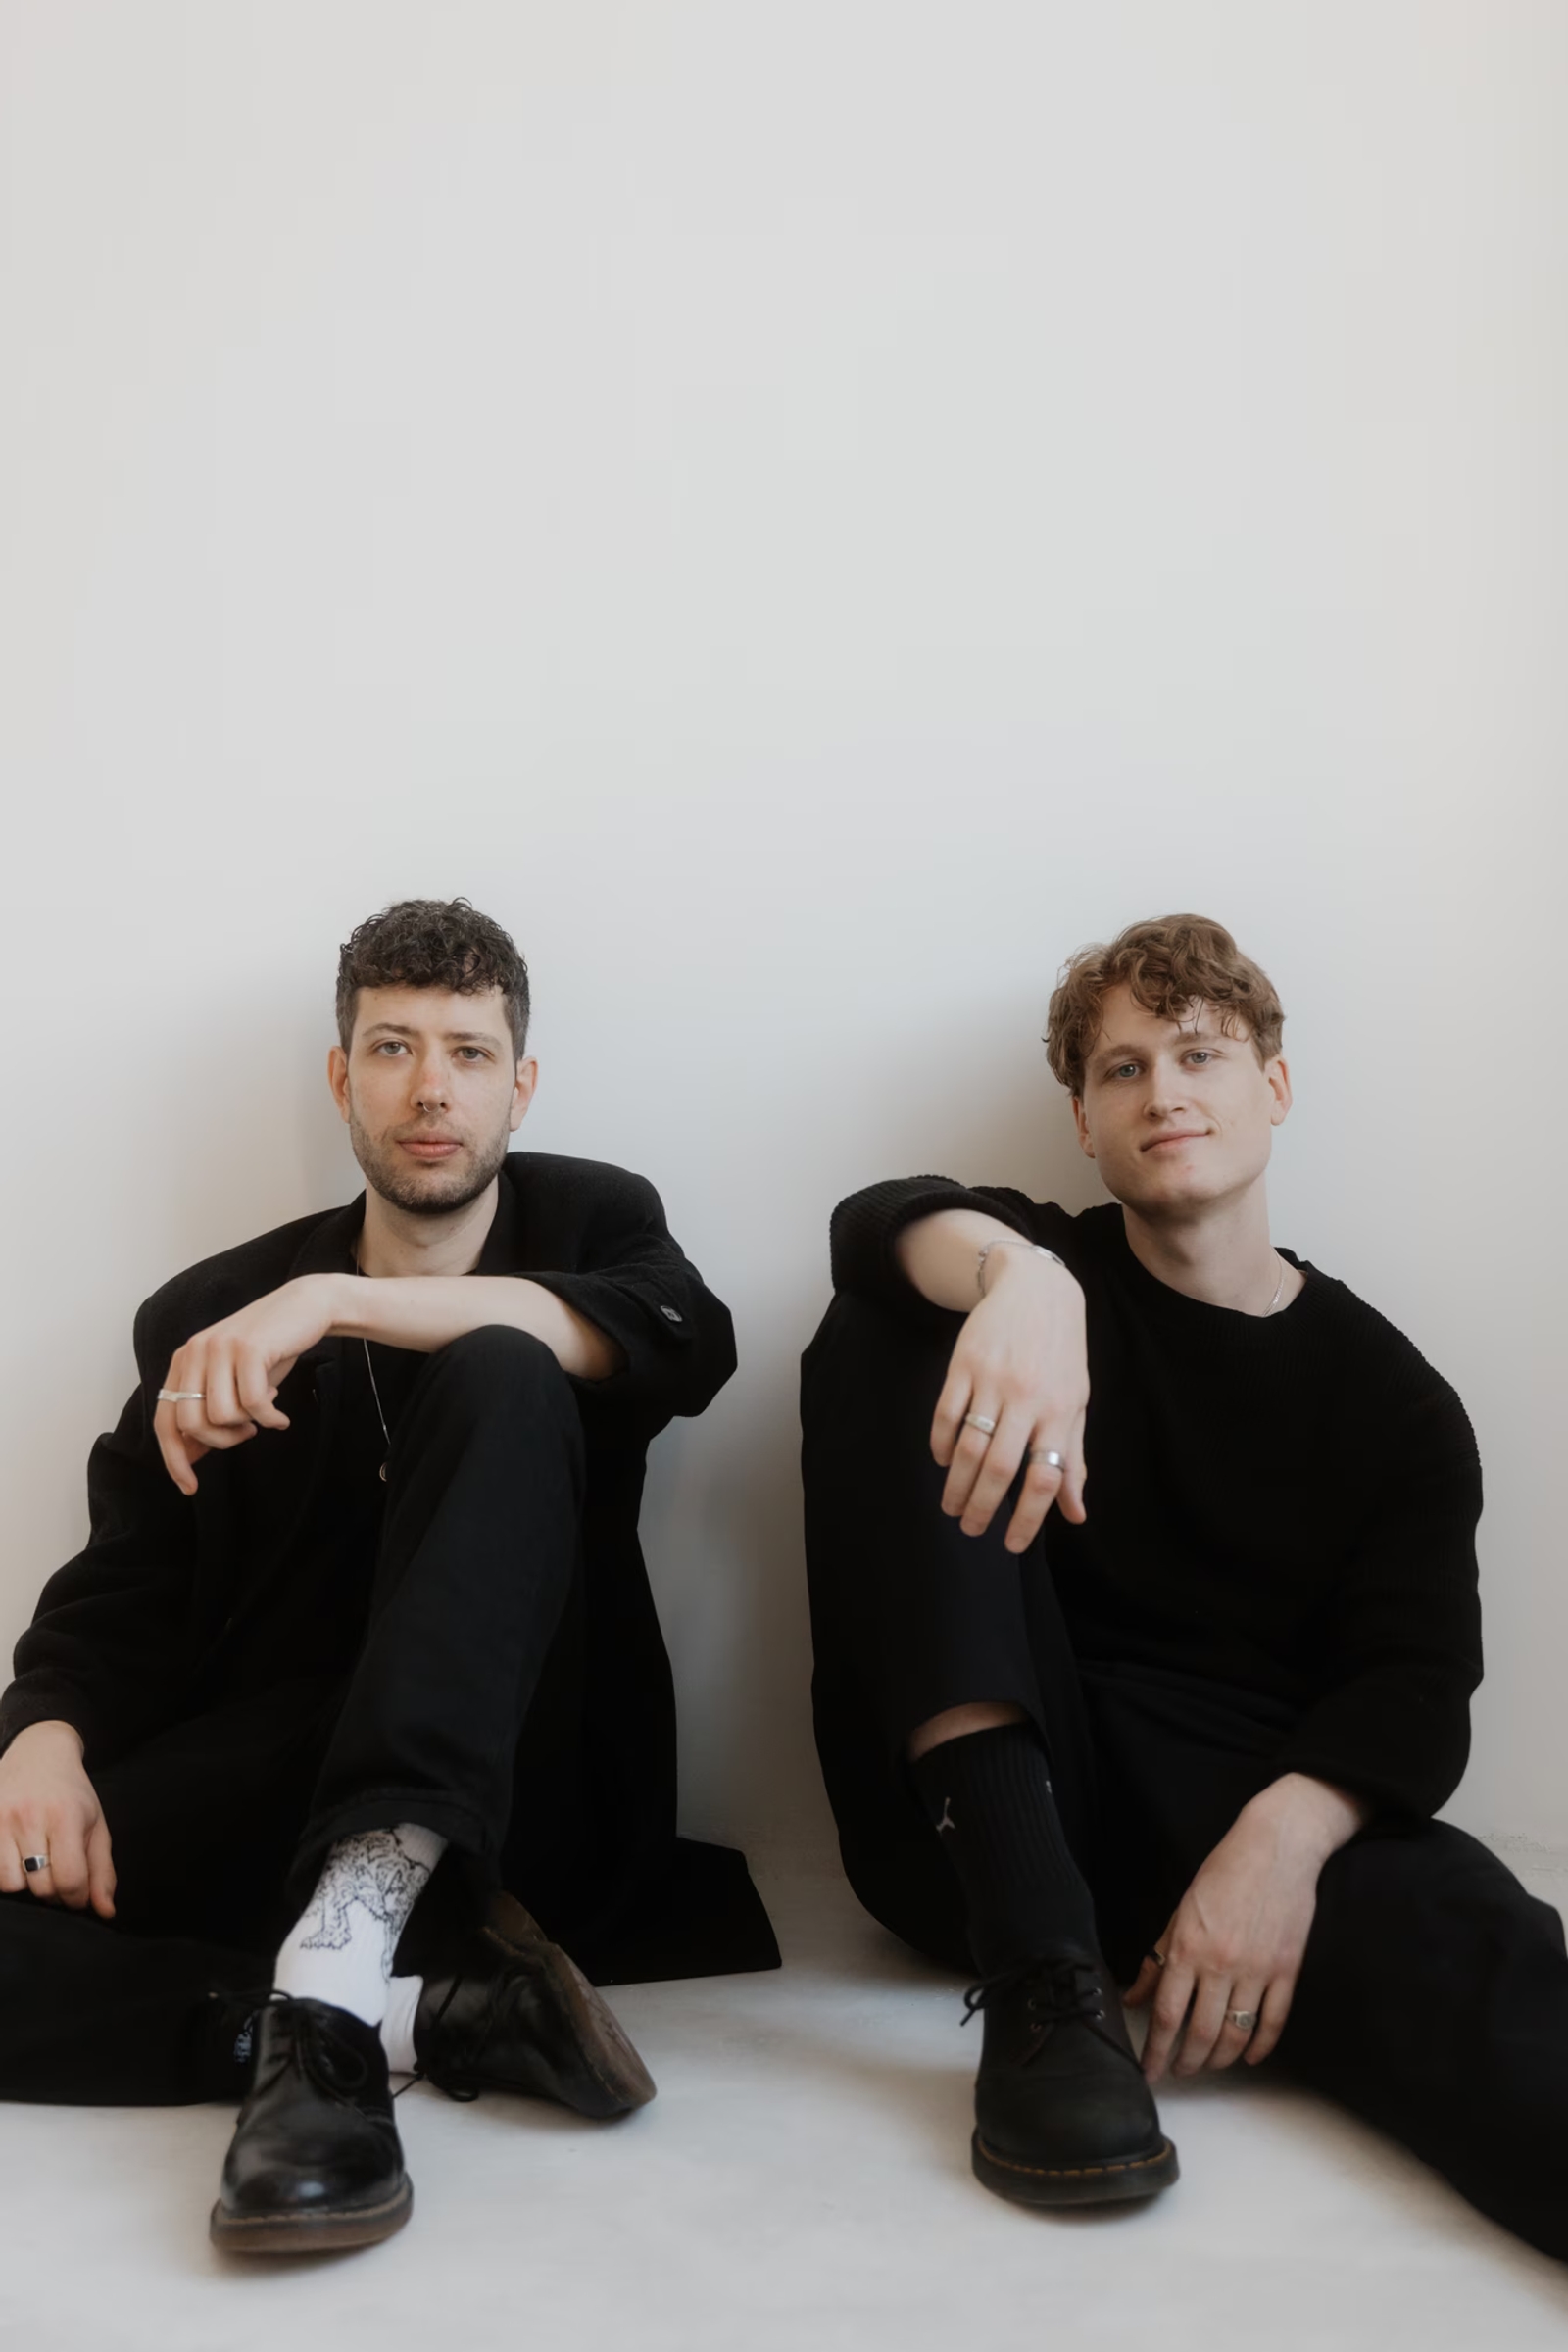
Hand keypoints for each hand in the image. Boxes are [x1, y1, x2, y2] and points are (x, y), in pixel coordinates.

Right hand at [0, 1721, 115, 1916]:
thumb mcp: (95, 1825)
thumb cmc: (72, 1794)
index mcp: (65, 1816)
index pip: (70, 1879)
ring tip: (35, 1863)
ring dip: (26, 1884)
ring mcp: (1, 1820)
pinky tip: (17, 1858)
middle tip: (57, 1871)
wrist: (39, 1752)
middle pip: (40, 1887)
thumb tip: (105, 1912)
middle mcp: (30, 1818)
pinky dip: (6, 1873)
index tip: (77, 1892)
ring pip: (10, 1885)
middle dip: (53, 1889)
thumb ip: (102, 1871)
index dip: (76, 1897)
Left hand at [154, 1274, 342, 1492]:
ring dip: (247, 1426)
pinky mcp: (249, 1348)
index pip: (165, 1420)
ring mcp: (221, 1348)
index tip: (190, 1486)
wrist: (305, 1306)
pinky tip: (281, 1418)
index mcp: (184, 1360)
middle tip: (245, 1435)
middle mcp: (195, 1351)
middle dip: (220, 1442)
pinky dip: (270, 1419)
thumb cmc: (269, 1349)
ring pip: (221, 1416)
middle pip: (190, 1423)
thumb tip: (189, 1454)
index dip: (174, 1458)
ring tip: (265, 1415)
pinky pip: (254, 1404)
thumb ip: (208, 1409)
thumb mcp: (231, 1379)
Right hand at [930, 1249, 1089, 1551]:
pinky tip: (944, 1460)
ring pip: (970, 1446)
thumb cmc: (1061, 1354)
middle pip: (1000, 1468)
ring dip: (957, 1484)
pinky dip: (942, 1444)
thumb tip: (1075, 1515)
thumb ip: (1073, 1458)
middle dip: (981, 1507)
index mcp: (1061, 1412)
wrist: (1037, 1290)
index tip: (1010, 1545)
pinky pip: (947, 1414)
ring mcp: (993, 1381)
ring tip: (951, 1505)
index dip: (1027, 1517)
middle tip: (969, 1528)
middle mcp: (1028, 1399)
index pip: (1046, 1477)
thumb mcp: (1076, 1403)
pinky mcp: (964, 1364)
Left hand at [1126, 1774, 1367, 2077]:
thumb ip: (1157, 1959)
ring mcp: (1258, 1971)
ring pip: (1236, 2034)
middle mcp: (1221, 1965)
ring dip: (1219, 2058)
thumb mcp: (1180, 1912)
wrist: (1277, 1847)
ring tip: (1208, 2064)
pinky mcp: (1288, 1971)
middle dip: (1187, 2062)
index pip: (1166, 2015)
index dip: (1155, 2050)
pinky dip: (1261, 2047)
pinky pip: (1274, 2021)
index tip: (1148, 2072)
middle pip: (1201, 2034)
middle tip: (1179, 2072)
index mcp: (1188, 1948)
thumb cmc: (1223, 1874)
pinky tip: (1250, 2057)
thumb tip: (1132, 1997)